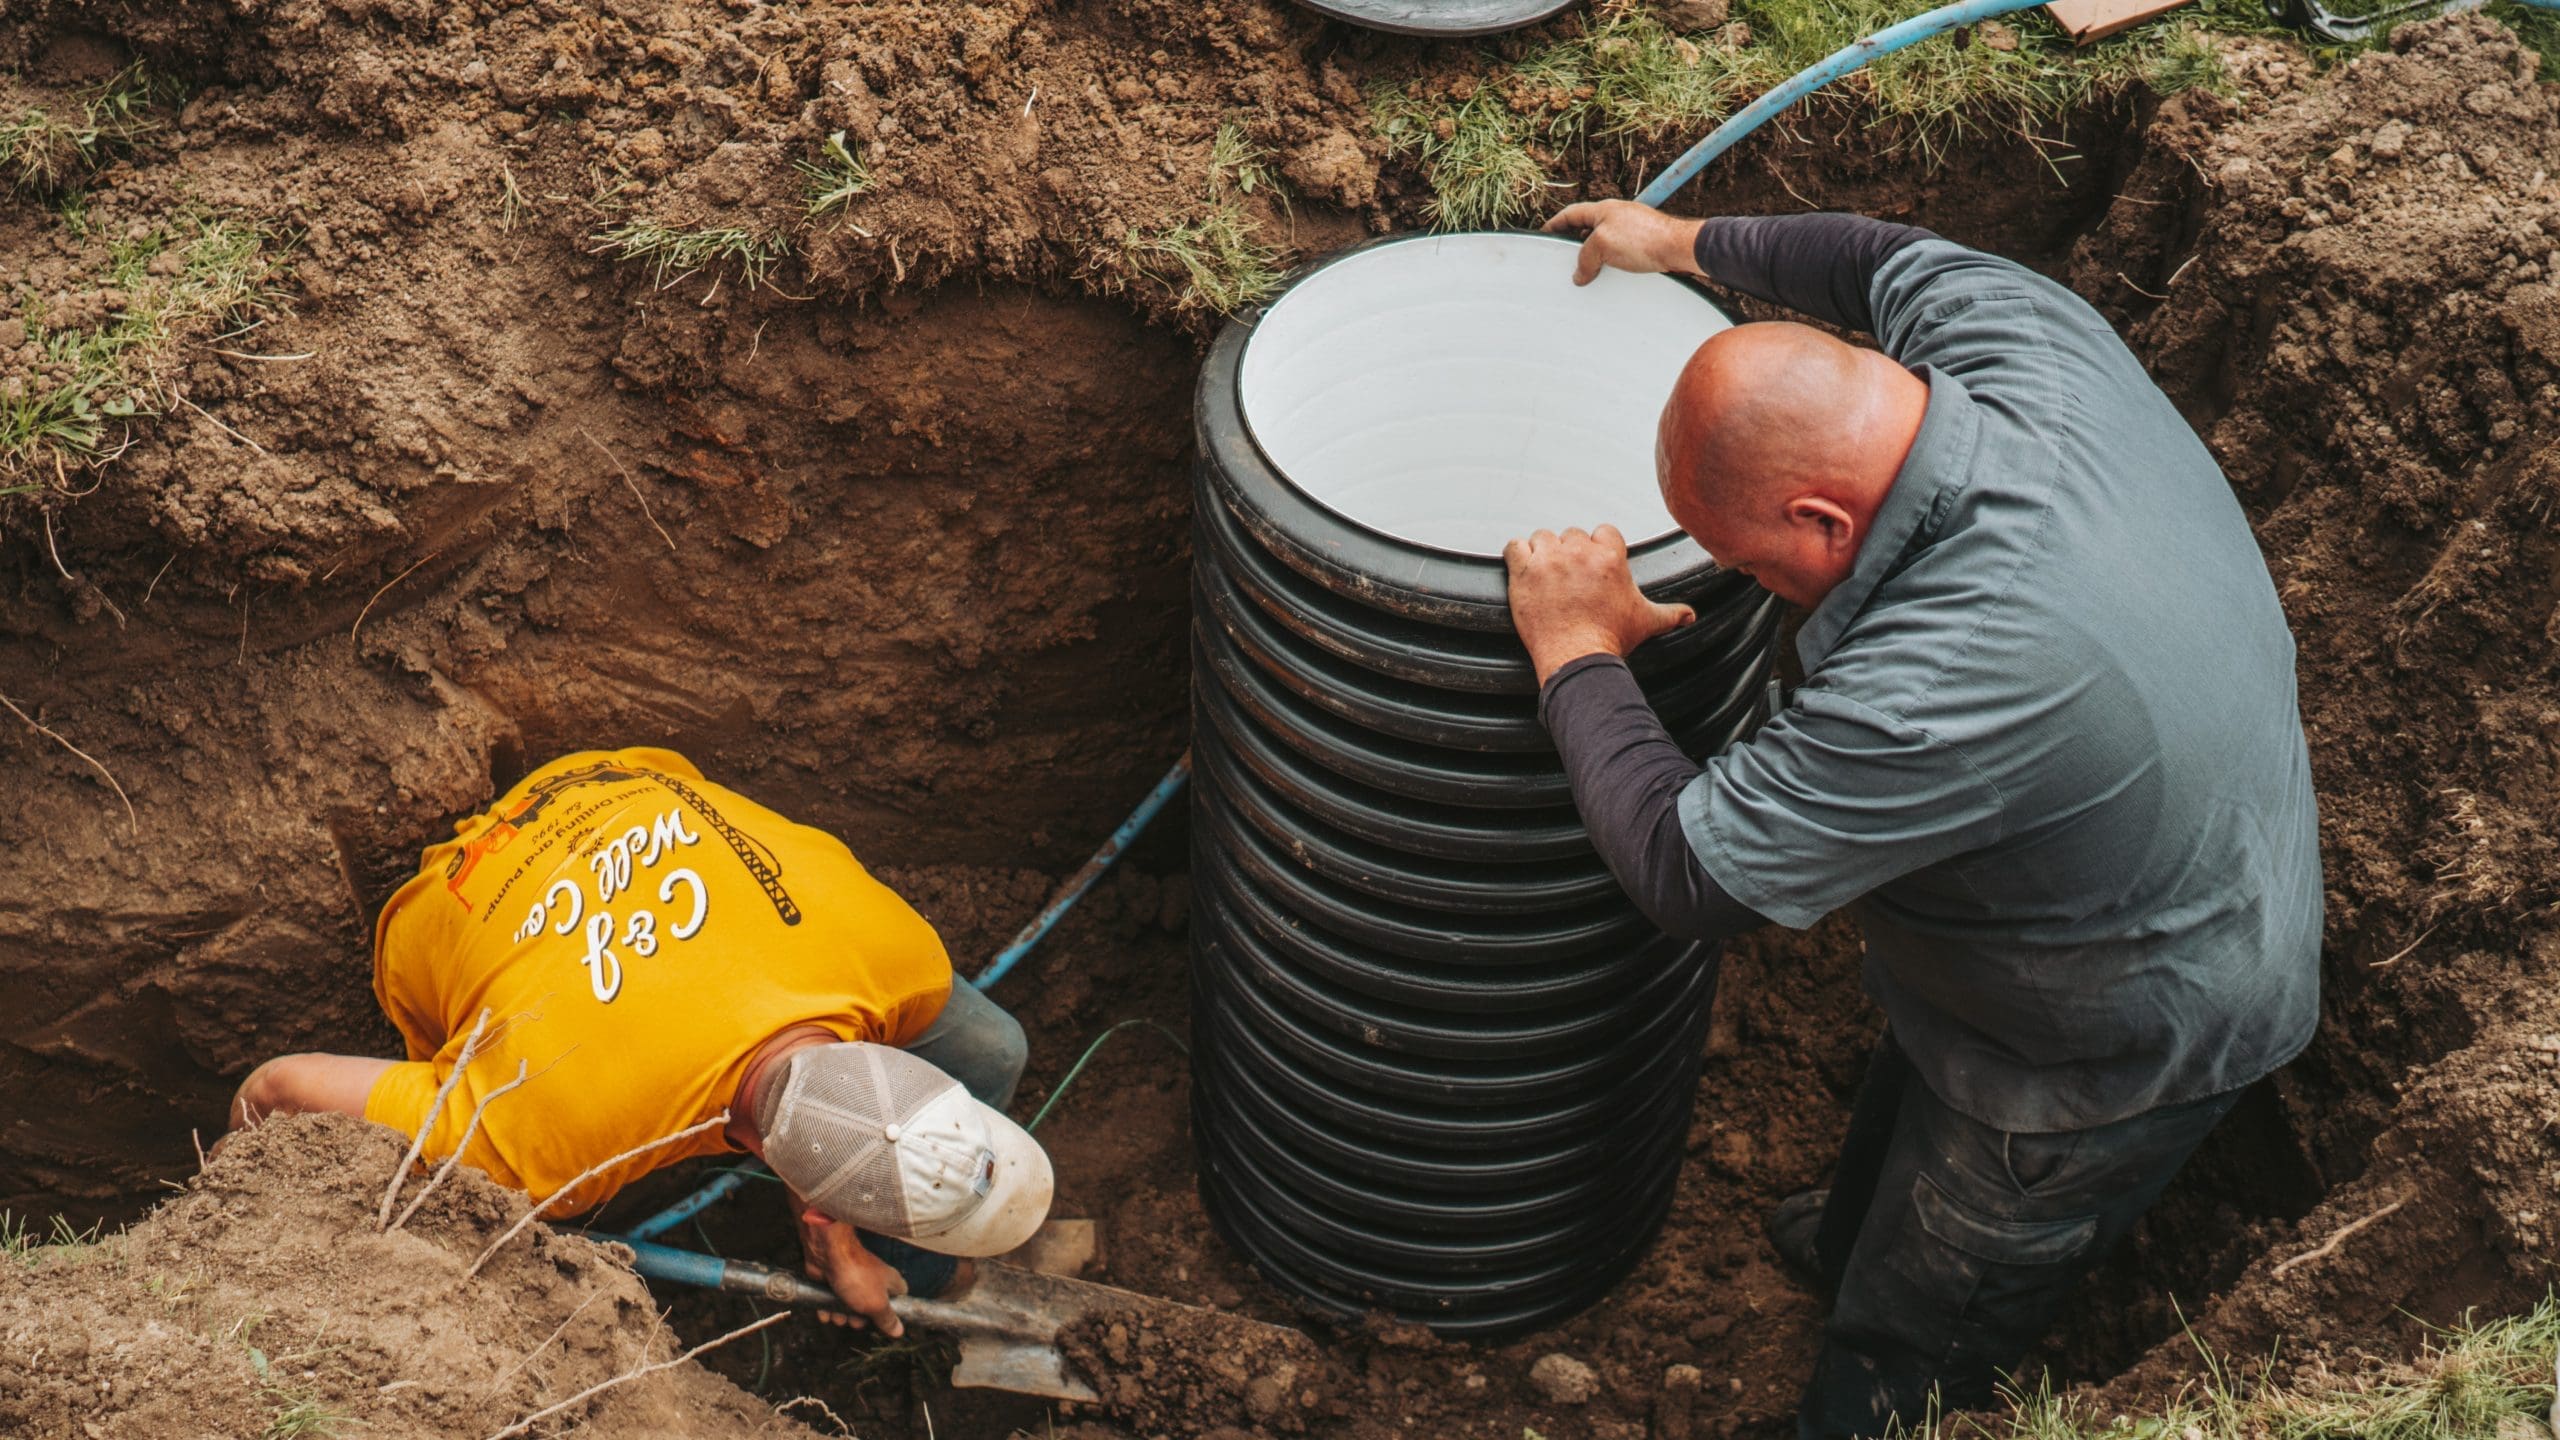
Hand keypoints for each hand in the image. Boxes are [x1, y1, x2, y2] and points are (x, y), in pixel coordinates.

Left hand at [799, 1206, 906, 1335]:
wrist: (828, 1254)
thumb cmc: (857, 1276)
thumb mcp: (876, 1304)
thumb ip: (887, 1319)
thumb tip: (899, 1331)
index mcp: (889, 1283)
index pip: (899, 1300)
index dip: (892, 1313)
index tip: (883, 1322)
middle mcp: (873, 1281)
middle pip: (870, 1309)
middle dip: (859, 1319)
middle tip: (854, 1319)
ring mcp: (853, 1280)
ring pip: (849, 1306)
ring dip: (841, 1316)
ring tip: (837, 1314)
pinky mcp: (835, 1281)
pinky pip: (833, 1300)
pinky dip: (828, 1308)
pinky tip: (825, 1312)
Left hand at [1503, 525, 1695, 683]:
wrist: (1578, 657)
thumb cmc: (1611, 638)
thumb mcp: (1647, 622)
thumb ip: (1671, 614)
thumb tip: (1691, 616)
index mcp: (1610, 556)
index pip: (1602, 532)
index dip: (1596, 549)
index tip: (1592, 567)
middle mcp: (1579, 552)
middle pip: (1571, 535)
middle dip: (1569, 553)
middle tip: (1568, 579)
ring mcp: (1549, 561)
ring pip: (1542, 538)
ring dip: (1542, 552)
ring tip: (1545, 575)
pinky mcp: (1524, 572)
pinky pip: (1514, 547)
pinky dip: (1516, 555)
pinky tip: (1523, 570)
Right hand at [1543, 200, 1706, 286]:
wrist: (1678, 248)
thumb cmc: (1643, 239)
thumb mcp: (1602, 246)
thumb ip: (1585, 259)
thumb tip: (1579, 275)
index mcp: (1603, 209)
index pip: (1571, 214)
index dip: (1555, 225)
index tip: (1544, 235)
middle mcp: (1617, 216)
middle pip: (1587, 229)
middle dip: (1574, 245)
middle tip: (1564, 262)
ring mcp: (1631, 229)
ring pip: (1603, 244)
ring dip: (1594, 258)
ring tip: (1587, 275)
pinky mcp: (1643, 244)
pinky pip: (1618, 255)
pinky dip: (1610, 265)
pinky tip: (1609, 277)